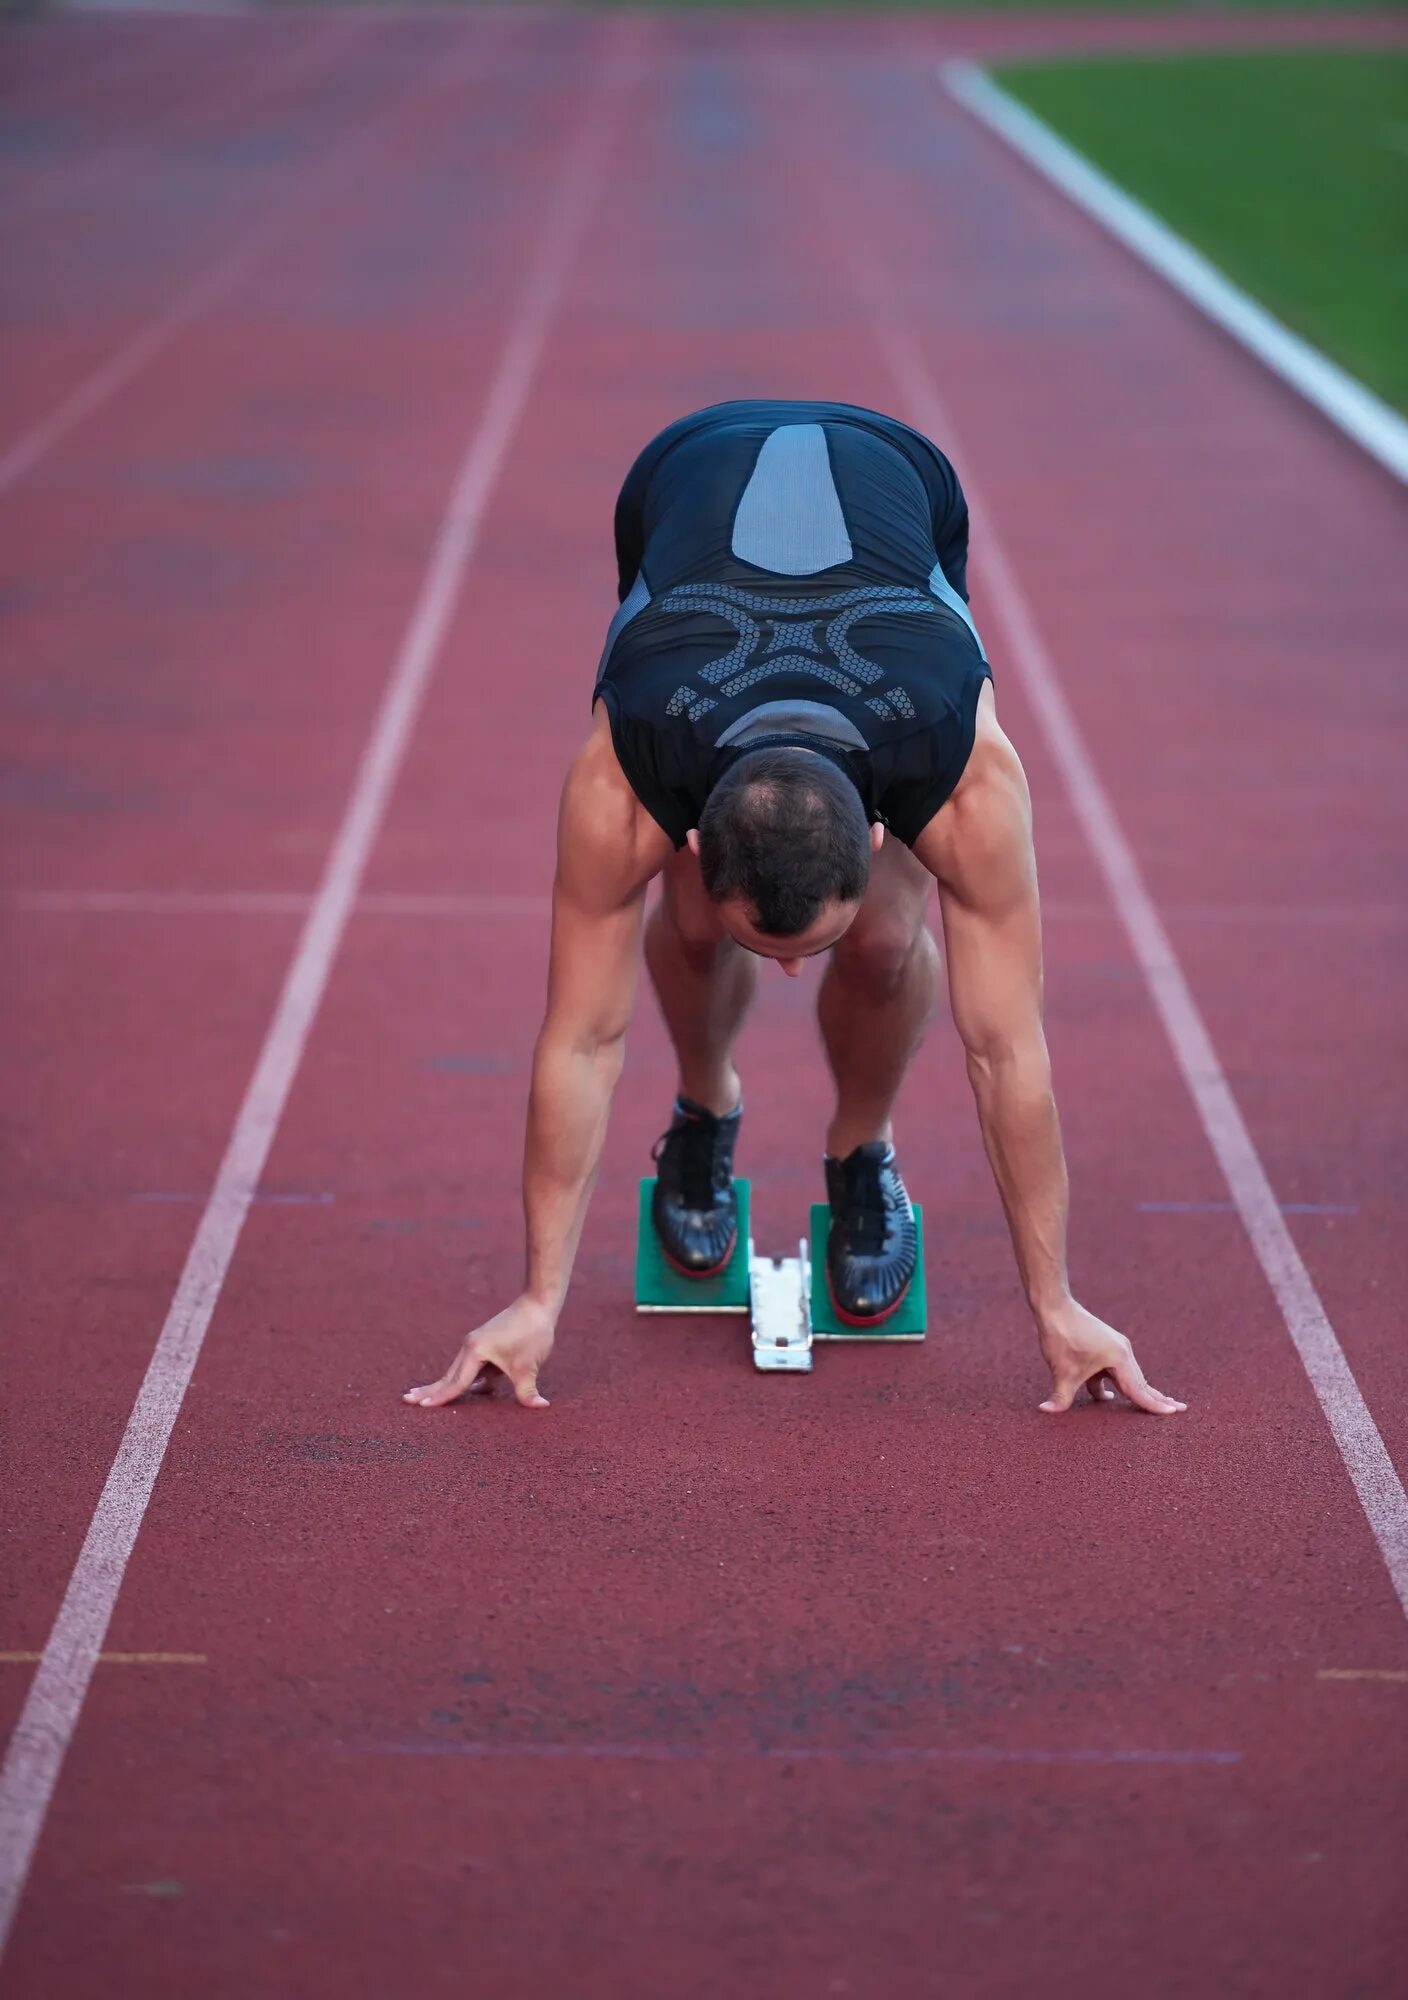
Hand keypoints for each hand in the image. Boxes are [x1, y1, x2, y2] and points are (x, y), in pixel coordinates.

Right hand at [403, 1294, 553, 1410]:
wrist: (538, 1304)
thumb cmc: (531, 1332)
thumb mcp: (529, 1366)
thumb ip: (528, 1390)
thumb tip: (540, 1406)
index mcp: (475, 1351)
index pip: (455, 1382)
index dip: (440, 1397)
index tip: (420, 1405)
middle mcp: (471, 1348)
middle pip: (449, 1375)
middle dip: (430, 1389)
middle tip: (407, 1400)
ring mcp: (477, 1346)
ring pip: (459, 1372)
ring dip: (446, 1386)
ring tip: (425, 1396)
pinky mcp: (487, 1346)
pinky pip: (474, 1369)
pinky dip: (468, 1381)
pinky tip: (470, 1392)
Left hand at [1036, 1299, 1185, 1416]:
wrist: (1055, 1308)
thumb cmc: (1061, 1337)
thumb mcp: (1062, 1371)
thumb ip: (1060, 1396)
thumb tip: (1046, 1411)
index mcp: (1119, 1358)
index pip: (1139, 1389)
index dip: (1155, 1404)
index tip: (1173, 1412)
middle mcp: (1122, 1352)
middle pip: (1141, 1382)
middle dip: (1158, 1397)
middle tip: (1180, 1409)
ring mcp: (1115, 1348)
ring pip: (1129, 1376)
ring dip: (1139, 1391)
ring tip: (1159, 1403)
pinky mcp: (1105, 1347)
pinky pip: (1114, 1371)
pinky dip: (1115, 1384)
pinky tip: (1107, 1397)